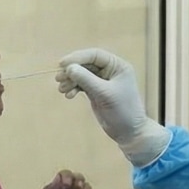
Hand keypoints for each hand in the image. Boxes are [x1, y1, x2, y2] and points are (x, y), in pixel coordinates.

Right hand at [56, 49, 170, 165]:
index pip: (95, 55)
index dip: (78, 57)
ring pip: (82, 74)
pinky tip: (68, 95)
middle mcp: (110, 71)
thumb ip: (87, 79)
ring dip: (70, 80)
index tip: (63, 64)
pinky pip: (81, 85)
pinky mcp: (96, 91)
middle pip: (86, 64)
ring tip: (62, 89)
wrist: (129, 132)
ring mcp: (102, 81)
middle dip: (72, 70)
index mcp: (117, 66)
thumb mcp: (104, 94)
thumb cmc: (123, 111)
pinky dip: (73, 88)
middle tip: (58, 78)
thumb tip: (69, 67)